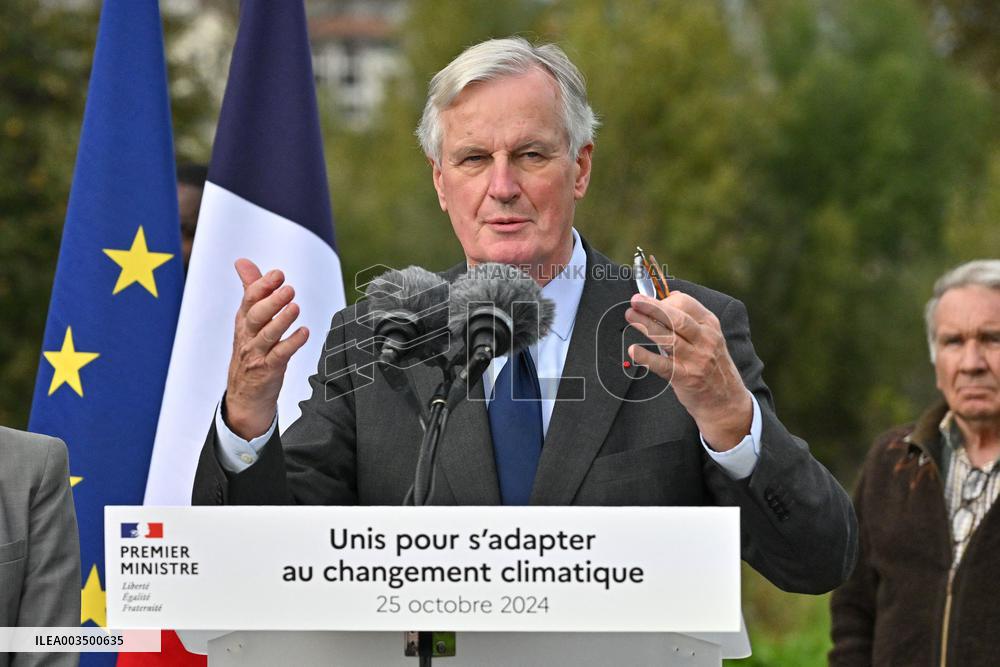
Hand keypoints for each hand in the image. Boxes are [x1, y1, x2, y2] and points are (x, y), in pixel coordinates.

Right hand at [224, 259, 309, 438]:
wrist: (243, 396)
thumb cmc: (250, 352)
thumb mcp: (248, 320)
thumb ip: (250, 290)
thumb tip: (242, 261)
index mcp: (243, 321)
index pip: (249, 300)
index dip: (262, 286)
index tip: (278, 273)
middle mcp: (248, 336)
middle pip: (256, 315)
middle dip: (271, 301)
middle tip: (288, 288)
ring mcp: (256, 354)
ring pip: (267, 335)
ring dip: (282, 321)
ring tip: (295, 307)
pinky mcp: (268, 371)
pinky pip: (280, 356)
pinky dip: (292, 344)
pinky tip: (304, 333)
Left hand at [625, 292, 751, 449]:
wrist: (727, 400)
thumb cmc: (713, 365)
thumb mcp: (709, 337)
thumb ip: (691, 319)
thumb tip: (667, 297)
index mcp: (710, 326)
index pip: (687, 304)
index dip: (665, 299)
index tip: (647, 298)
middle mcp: (705, 340)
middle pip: (677, 319)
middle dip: (653, 307)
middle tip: (635, 300)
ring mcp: (696, 359)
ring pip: (669, 338)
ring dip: (646, 325)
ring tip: (630, 316)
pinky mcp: (686, 378)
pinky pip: (663, 365)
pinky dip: (647, 357)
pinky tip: (634, 350)